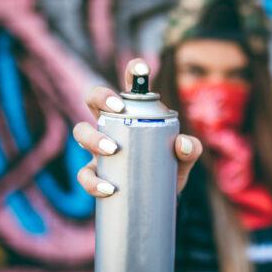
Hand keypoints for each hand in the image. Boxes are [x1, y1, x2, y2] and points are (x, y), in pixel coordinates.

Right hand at [72, 57, 202, 196]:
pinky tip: (109, 188)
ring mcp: (99, 150)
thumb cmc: (169, 170)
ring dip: (93, 137)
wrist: (160, 203)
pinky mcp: (95, 175)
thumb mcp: (183, 159)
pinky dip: (93, 181)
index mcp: (134, 115)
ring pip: (81, 132)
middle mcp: (111, 127)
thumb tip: (183, 142)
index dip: (133, 72)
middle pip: (93, 100)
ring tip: (113, 149)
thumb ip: (190, 150)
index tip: (141, 68)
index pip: (131, 88)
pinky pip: (84, 174)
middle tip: (117, 109)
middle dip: (100, 97)